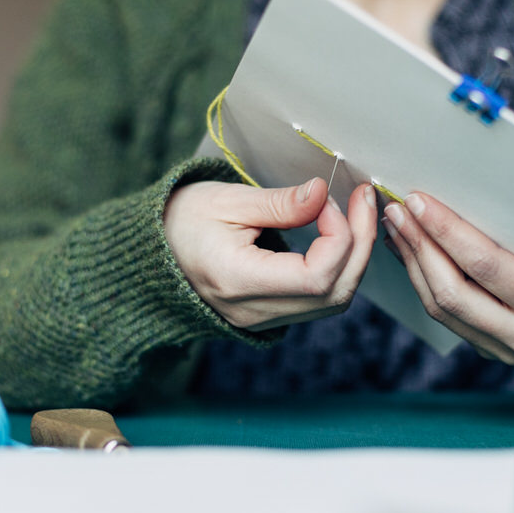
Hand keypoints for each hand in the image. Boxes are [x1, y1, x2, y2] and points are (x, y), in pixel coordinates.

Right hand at [164, 178, 377, 331]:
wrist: (149, 257)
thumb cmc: (180, 223)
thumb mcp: (224, 201)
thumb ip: (278, 202)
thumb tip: (322, 193)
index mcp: (237, 280)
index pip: (316, 276)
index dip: (339, 236)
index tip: (328, 200)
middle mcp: (253, 310)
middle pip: (335, 293)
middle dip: (361, 244)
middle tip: (364, 200)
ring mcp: (262, 318)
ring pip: (334, 301)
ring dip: (355, 258)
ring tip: (356, 214)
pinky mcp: (269, 315)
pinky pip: (320, 300)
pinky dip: (339, 268)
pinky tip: (339, 236)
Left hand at [382, 192, 513, 363]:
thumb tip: (463, 189)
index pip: (486, 266)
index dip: (447, 231)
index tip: (419, 200)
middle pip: (454, 292)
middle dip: (421, 246)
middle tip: (397, 209)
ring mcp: (501, 349)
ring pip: (440, 307)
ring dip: (412, 262)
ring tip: (396, 224)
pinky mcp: (484, 349)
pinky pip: (443, 315)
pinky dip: (421, 279)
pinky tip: (408, 250)